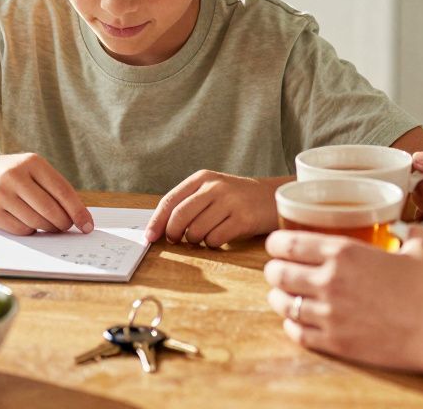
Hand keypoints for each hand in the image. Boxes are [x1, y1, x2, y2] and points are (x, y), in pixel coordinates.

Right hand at [0, 152, 92, 235]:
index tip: (87, 225)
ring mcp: (1, 194)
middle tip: (66, 227)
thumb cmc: (9, 174)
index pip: (62, 191)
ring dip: (48, 228)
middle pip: (50, 209)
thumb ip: (53, 187)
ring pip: (36, 222)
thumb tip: (78, 215)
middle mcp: (15, 176)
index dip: (78, 211)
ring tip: (49, 225)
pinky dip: (30, 230)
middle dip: (63, 223)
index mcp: (32, 162)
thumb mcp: (31, 169)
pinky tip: (29, 223)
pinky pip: (21, 229)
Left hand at [144, 171, 280, 246]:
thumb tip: (160, 227)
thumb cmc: (237, 198)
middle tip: (176, 240)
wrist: (273, 197)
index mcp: (203, 177)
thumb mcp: (212, 190)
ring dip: (196, 240)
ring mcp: (230, 202)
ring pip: (196, 231)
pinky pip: (215, 239)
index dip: (156, 221)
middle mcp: (215, 187)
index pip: (170, 200)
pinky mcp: (243, 219)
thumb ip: (189, 202)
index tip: (149, 236)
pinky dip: (212, 244)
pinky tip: (221, 237)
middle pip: (179, 217)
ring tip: (206, 235)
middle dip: (173, 234)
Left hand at [263, 227, 422, 374]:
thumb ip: (403, 231)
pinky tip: (298, 321)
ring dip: (279, 297)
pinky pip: (298, 333)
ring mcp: (330, 315)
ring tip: (284, 295)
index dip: (276, 243)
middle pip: (278, 273)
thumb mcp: (419, 245)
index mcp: (344, 253)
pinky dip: (293, 325)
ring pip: (284, 304)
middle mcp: (329, 282)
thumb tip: (403, 226)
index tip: (276, 244)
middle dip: (273, 269)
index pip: (289, 244)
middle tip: (278, 269)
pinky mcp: (337, 343)